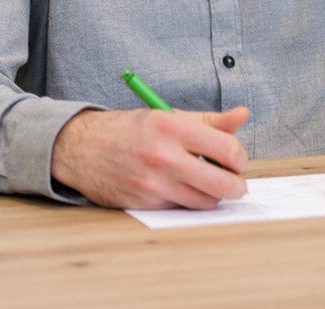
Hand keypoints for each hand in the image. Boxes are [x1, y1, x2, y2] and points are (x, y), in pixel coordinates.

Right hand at [51, 106, 249, 208]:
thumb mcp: (169, 116)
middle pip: (223, 184)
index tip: (237, 158)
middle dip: (237, 185)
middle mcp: (163, 156)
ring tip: (208, 181)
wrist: (81, 148)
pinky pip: (182, 208)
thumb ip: (210, 121)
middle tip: (235, 180)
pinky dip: (188, 200)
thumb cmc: (130, 130)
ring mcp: (153, 184)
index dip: (240, 158)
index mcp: (172, 127)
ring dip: (214, 195)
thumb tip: (243, 115)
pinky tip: (181, 187)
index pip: (228, 149)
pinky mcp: (145, 204)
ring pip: (205, 201)